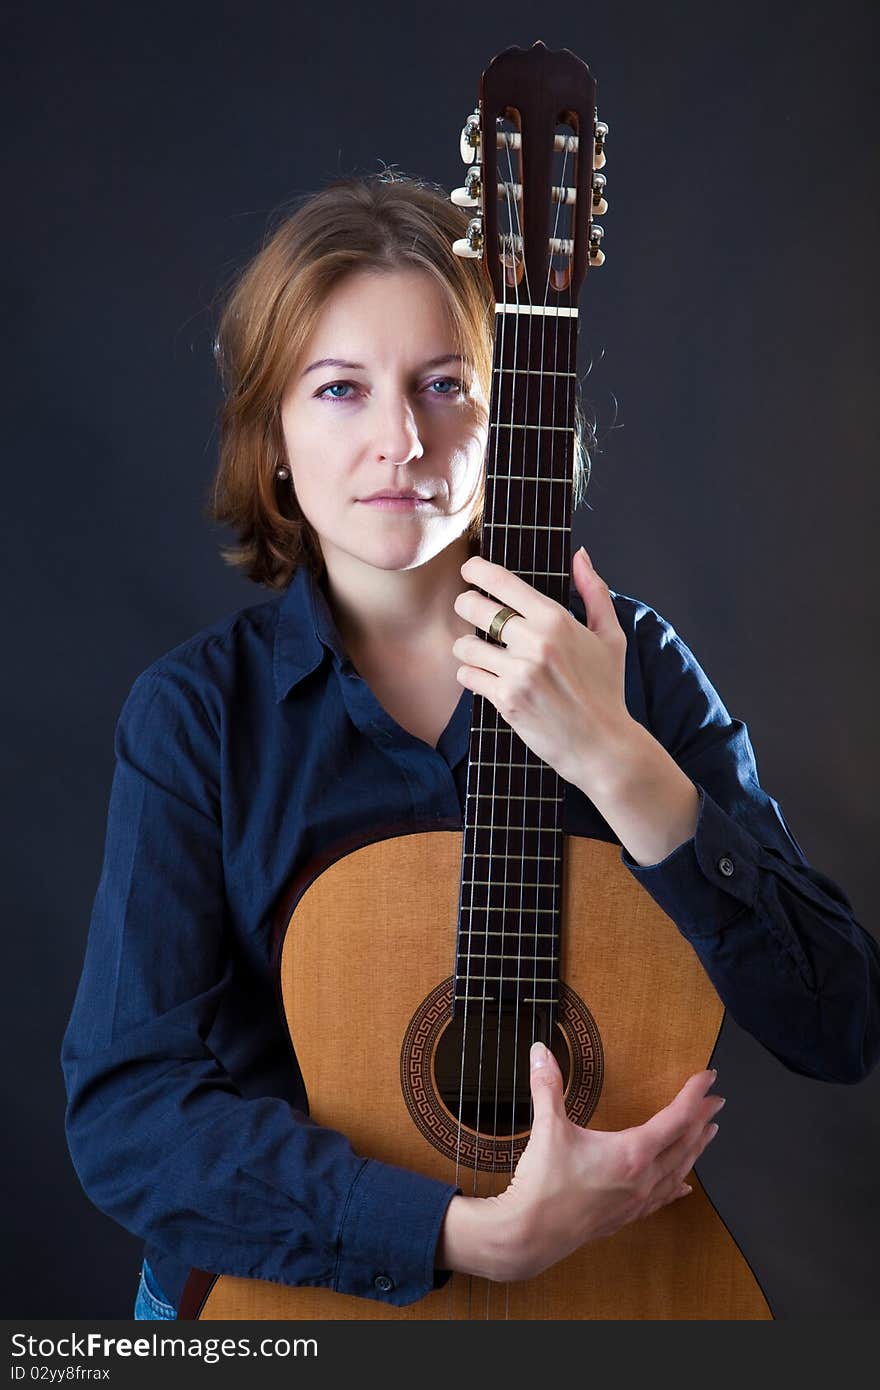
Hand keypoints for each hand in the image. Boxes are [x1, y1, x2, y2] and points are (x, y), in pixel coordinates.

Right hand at [436, 1043, 723, 1282]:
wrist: (531, 1235)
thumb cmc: (544, 1183)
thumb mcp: (548, 1128)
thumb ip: (548, 1086)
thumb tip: (540, 1050)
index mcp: (632, 1153)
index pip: (676, 1118)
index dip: (694, 1095)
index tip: (709, 1078)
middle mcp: (644, 1178)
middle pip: (685, 1145)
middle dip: (702, 1120)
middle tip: (717, 1101)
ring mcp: (638, 1200)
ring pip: (679, 1171)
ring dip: (696, 1150)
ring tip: (709, 1133)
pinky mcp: (626, 1216)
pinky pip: (663, 1197)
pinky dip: (678, 1185)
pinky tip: (686, 1186)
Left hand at [452, 548, 633, 789]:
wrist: (602, 745)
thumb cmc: (606, 689)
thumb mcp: (610, 636)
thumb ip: (594, 591)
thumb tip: (580, 555)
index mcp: (556, 619)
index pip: (501, 581)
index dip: (476, 570)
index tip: (469, 570)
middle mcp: (534, 641)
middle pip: (472, 606)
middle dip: (466, 607)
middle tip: (473, 614)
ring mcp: (517, 671)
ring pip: (464, 644)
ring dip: (468, 648)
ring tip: (484, 655)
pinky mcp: (505, 699)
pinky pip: (466, 676)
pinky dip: (472, 677)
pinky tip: (487, 679)